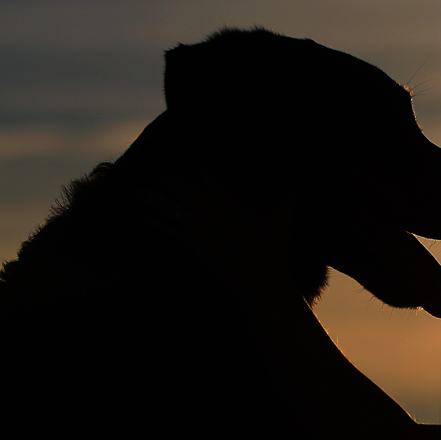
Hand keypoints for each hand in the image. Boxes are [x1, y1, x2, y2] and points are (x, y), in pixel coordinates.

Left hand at [134, 170, 296, 290]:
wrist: (258, 281)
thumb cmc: (273, 251)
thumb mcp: (283, 221)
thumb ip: (291, 197)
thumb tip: (304, 177)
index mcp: (229, 204)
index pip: (209, 178)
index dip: (198, 167)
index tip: (189, 158)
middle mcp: (210, 214)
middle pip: (184, 189)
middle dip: (170, 179)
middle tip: (158, 170)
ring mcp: (198, 231)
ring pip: (170, 208)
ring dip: (152, 198)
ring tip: (136, 189)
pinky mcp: (192, 247)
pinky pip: (167, 232)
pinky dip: (151, 223)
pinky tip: (138, 217)